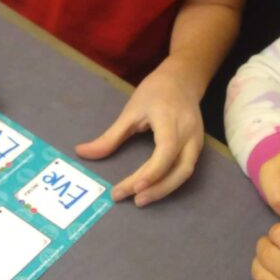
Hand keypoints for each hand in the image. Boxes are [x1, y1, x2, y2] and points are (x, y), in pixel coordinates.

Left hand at [75, 67, 203, 205]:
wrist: (182, 80)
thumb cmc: (154, 92)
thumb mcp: (130, 112)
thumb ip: (109, 137)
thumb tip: (82, 153)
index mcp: (171, 120)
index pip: (166, 152)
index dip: (152, 172)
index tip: (132, 188)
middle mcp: (189, 133)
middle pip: (180, 170)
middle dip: (157, 188)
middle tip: (132, 199)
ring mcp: (197, 141)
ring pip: (185, 173)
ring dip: (164, 190)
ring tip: (140, 199)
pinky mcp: (197, 147)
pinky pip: (185, 169)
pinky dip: (169, 182)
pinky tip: (152, 189)